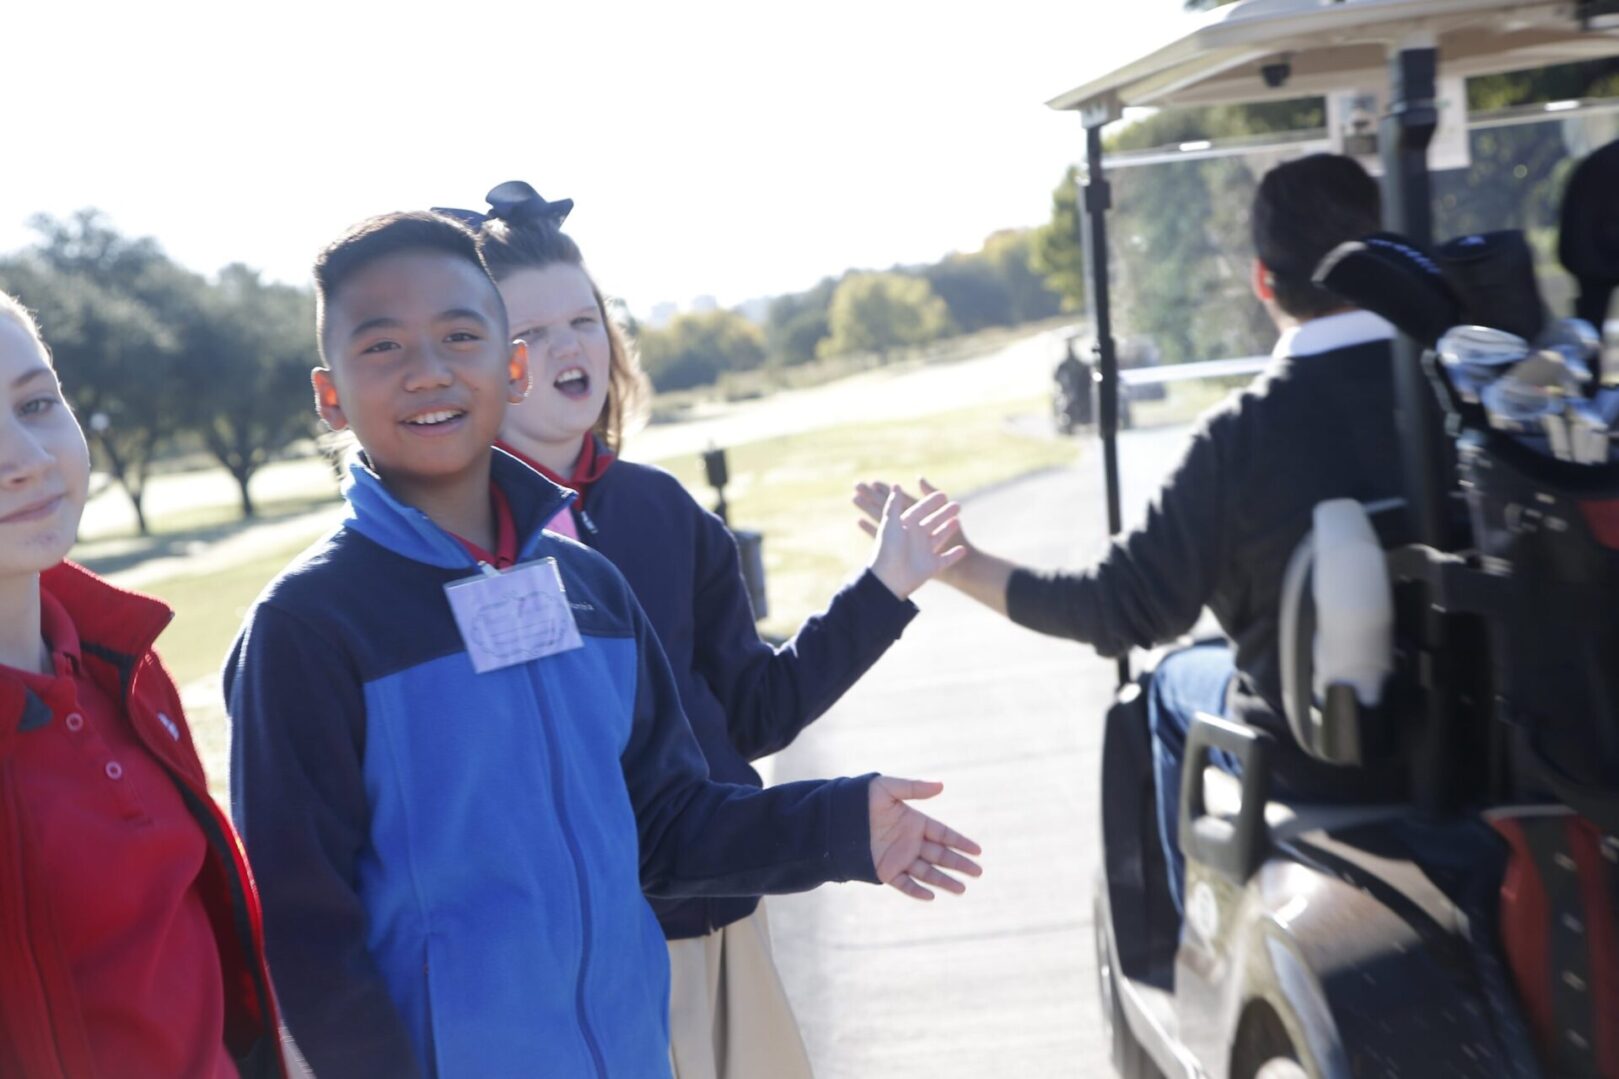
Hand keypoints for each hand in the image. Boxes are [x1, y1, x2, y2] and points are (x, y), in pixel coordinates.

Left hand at [855, 479, 970, 593]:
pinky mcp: (931, 567)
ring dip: (949, 530)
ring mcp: (924, 552)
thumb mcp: (891, 524)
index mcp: (906, 527)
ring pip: (939, 537)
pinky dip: (954, 555)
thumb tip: (896, 485)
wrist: (889, 579)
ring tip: (958, 521)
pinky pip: (946, 559)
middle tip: (958, 505)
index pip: (920, 510)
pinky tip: (963, 550)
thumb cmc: (888, 550)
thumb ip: (894, 505)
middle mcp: (915, 538)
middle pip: (932, 522)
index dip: (930, 502)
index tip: (943, 494)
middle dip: (944, 514)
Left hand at [867, 776, 982, 900]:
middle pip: (941, 855)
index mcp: (915, 822)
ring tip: (962, 889)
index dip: (960, 842)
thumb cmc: (862, 798)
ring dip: (944, 881)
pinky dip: (917, 891)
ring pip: (927, 872)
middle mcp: (910, 842)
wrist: (835, 816)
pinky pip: (904, 884)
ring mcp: (899, 858)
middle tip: (978, 872)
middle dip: (959, 864)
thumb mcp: (888, 789)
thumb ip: (913, 789)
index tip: (978, 851)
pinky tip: (931, 896)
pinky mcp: (885, 871)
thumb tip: (941, 786)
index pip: (943, 834)